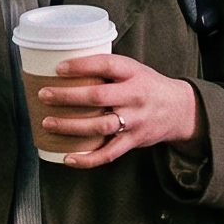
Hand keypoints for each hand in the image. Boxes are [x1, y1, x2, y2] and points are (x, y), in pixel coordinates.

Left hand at [35, 53, 204, 167]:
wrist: (179, 109)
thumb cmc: (147, 86)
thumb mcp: (133, 69)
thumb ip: (107, 70)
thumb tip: (64, 68)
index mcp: (133, 73)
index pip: (106, 65)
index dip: (81, 66)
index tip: (59, 68)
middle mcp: (135, 96)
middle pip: (98, 97)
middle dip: (67, 96)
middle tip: (44, 95)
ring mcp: (135, 120)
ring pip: (100, 126)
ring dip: (71, 126)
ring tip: (48, 123)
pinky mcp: (134, 141)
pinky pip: (109, 153)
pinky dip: (88, 158)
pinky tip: (68, 157)